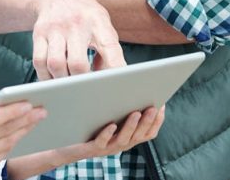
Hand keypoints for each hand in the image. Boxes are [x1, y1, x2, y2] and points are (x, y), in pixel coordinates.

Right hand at [0, 93, 45, 175]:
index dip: (13, 111)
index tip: (29, 104)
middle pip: (4, 130)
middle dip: (25, 119)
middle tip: (41, 110)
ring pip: (6, 143)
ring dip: (23, 131)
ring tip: (35, 120)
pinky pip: (3, 154)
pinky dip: (14, 142)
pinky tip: (22, 132)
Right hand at [31, 0, 124, 78]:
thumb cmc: (84, 16)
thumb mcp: (102, 25)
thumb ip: (109, 50)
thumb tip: (107, 79)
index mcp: (99, 22)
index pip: (110, 47)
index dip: (113, 68)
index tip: (114, 84)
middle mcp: (77, 23)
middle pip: (77, 63)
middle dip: (81, 81)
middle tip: (85, 87)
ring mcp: (55, 28)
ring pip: (55, 64)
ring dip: (62, 80)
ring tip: (68, 83)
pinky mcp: (39, 33)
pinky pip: (39, 61)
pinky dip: (46, 75)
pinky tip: (53, 77)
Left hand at [49, 106, 165, 161]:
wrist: (67, 139)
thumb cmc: (92, 122)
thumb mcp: (110, 112)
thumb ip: (122, 102)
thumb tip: (132, 81)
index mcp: (129, 136)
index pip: (149, 132)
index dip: (157, 120)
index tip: (162, 104)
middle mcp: (121, 143)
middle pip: (139, 135)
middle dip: (148, 121)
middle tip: (153, 107)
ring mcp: (108, 147)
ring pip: (123, 139)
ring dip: (131, 127)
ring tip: (136, 113)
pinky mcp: (92, 148)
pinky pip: (102, 142)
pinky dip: (108, 134)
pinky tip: (112, 124)